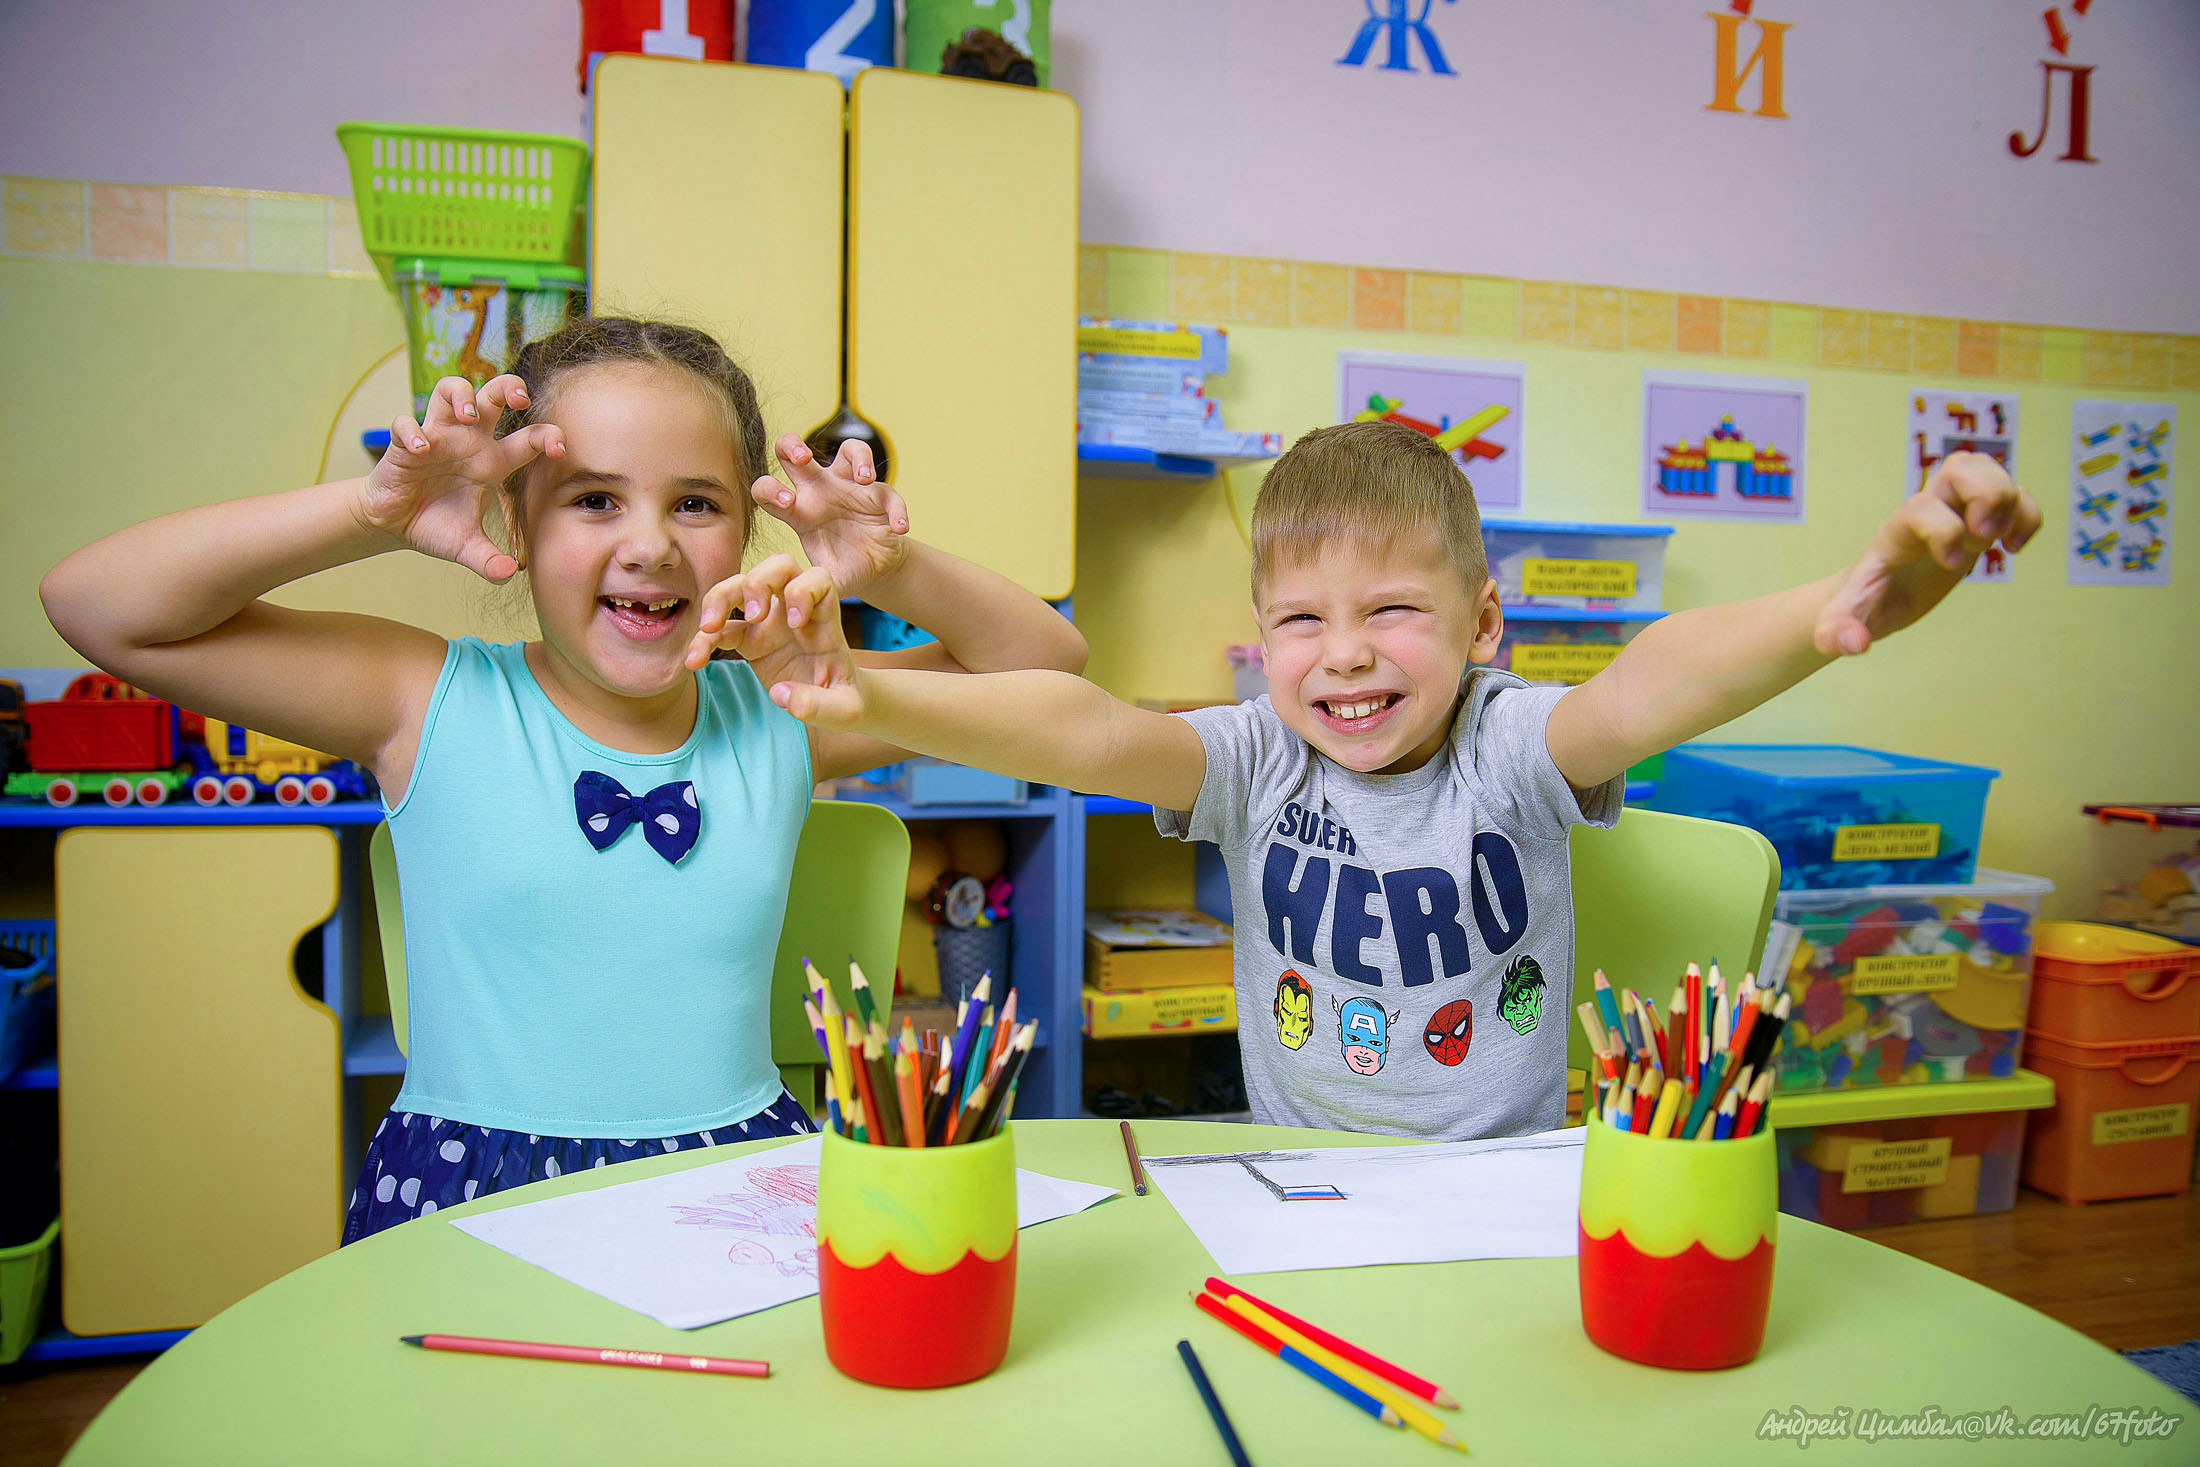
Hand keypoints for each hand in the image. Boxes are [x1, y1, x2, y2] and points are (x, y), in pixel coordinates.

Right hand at [354, 375, 561, 582]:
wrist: (393, 523)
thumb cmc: (436, 525)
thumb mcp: (466, 548)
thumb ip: (488, 561)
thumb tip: (508, 575)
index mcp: (493, 462)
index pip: (528, 439)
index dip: (548, 436)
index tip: (559, 447)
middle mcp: (469, 442)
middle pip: (492, 396)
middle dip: (508, 387)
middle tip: (518, 397)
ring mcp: (437, 437)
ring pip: (449, 391)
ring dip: (461, 395)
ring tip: (469, 416)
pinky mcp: (404, 444)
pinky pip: (407, 424)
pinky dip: (414, 432)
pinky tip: (422, 450)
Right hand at [685, 554, 865, 728]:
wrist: (834, 706)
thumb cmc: (844, 700)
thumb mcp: (844, 711)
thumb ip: (820, 705)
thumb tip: (782, 695)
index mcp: (825, 619)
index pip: (818, 579)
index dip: (804, 591)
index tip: (795, 624)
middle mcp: (796, 611)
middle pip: (776, 568)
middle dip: (758, 581)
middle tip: (751, 614)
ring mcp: (771, 622)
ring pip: (741, 586)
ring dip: (720, 599)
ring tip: (708, 628)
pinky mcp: (750, 641)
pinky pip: (720, 629)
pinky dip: (704, 640)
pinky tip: (694, 661)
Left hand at [753, 433, 909, 597]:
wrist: (874, 572)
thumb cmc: (841, 570)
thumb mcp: (820, 583)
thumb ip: (807, 592)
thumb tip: (793, 610)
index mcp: (797, 511)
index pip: (767, 488)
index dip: (772, 489)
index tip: (789, 503)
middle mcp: (820, 491)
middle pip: (793, 450)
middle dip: (793, 446)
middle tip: (803, 459)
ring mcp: (851, 488)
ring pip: (849, 451)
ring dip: (857, 457)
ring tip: (863, 479)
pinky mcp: (879, 497)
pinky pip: (888, 492)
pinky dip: (896, 509)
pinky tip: (900, 529)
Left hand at [1814, 451, 2041, 656]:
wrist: (1869, 599)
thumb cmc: (1859, 607)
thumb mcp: (1839, 625)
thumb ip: (1837, 633)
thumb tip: (1855, 642)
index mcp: (1895, 536)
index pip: (1920, 509)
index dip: (1943, 530)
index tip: (1950, 566)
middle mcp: (1926, 514)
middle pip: (1961, 466)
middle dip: (1987, 494)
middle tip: (1987, 537)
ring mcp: (1953, 514)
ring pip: (1987, 469)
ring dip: (2010, 499)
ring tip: (2005, 541)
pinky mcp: (1975, 524)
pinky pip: (2012, 495)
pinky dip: (2026, 513)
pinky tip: (2015, 547)